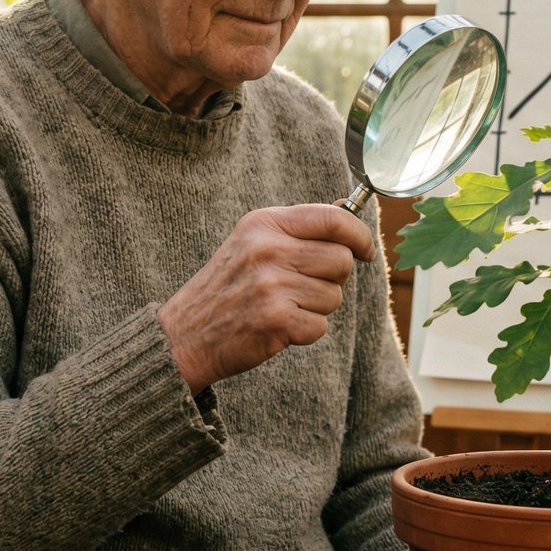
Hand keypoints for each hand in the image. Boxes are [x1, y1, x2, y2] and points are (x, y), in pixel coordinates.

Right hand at [158, 204, 374, 393]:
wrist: (184, 336)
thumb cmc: (227, 290)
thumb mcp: (252, 243)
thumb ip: (298, 230)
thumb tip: (349, 214)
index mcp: (264, 223)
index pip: (333, 218)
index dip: (360, 235)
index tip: (366, 250)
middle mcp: (268, 249)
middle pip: (341, 259)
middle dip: (332, 279)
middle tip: (301, 288)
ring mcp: (272, 284)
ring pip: (334, 296)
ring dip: (315, 308)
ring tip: (281, 307)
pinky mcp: (277, 319)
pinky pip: (320, 325)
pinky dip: (305, 332)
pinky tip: (277, 327)